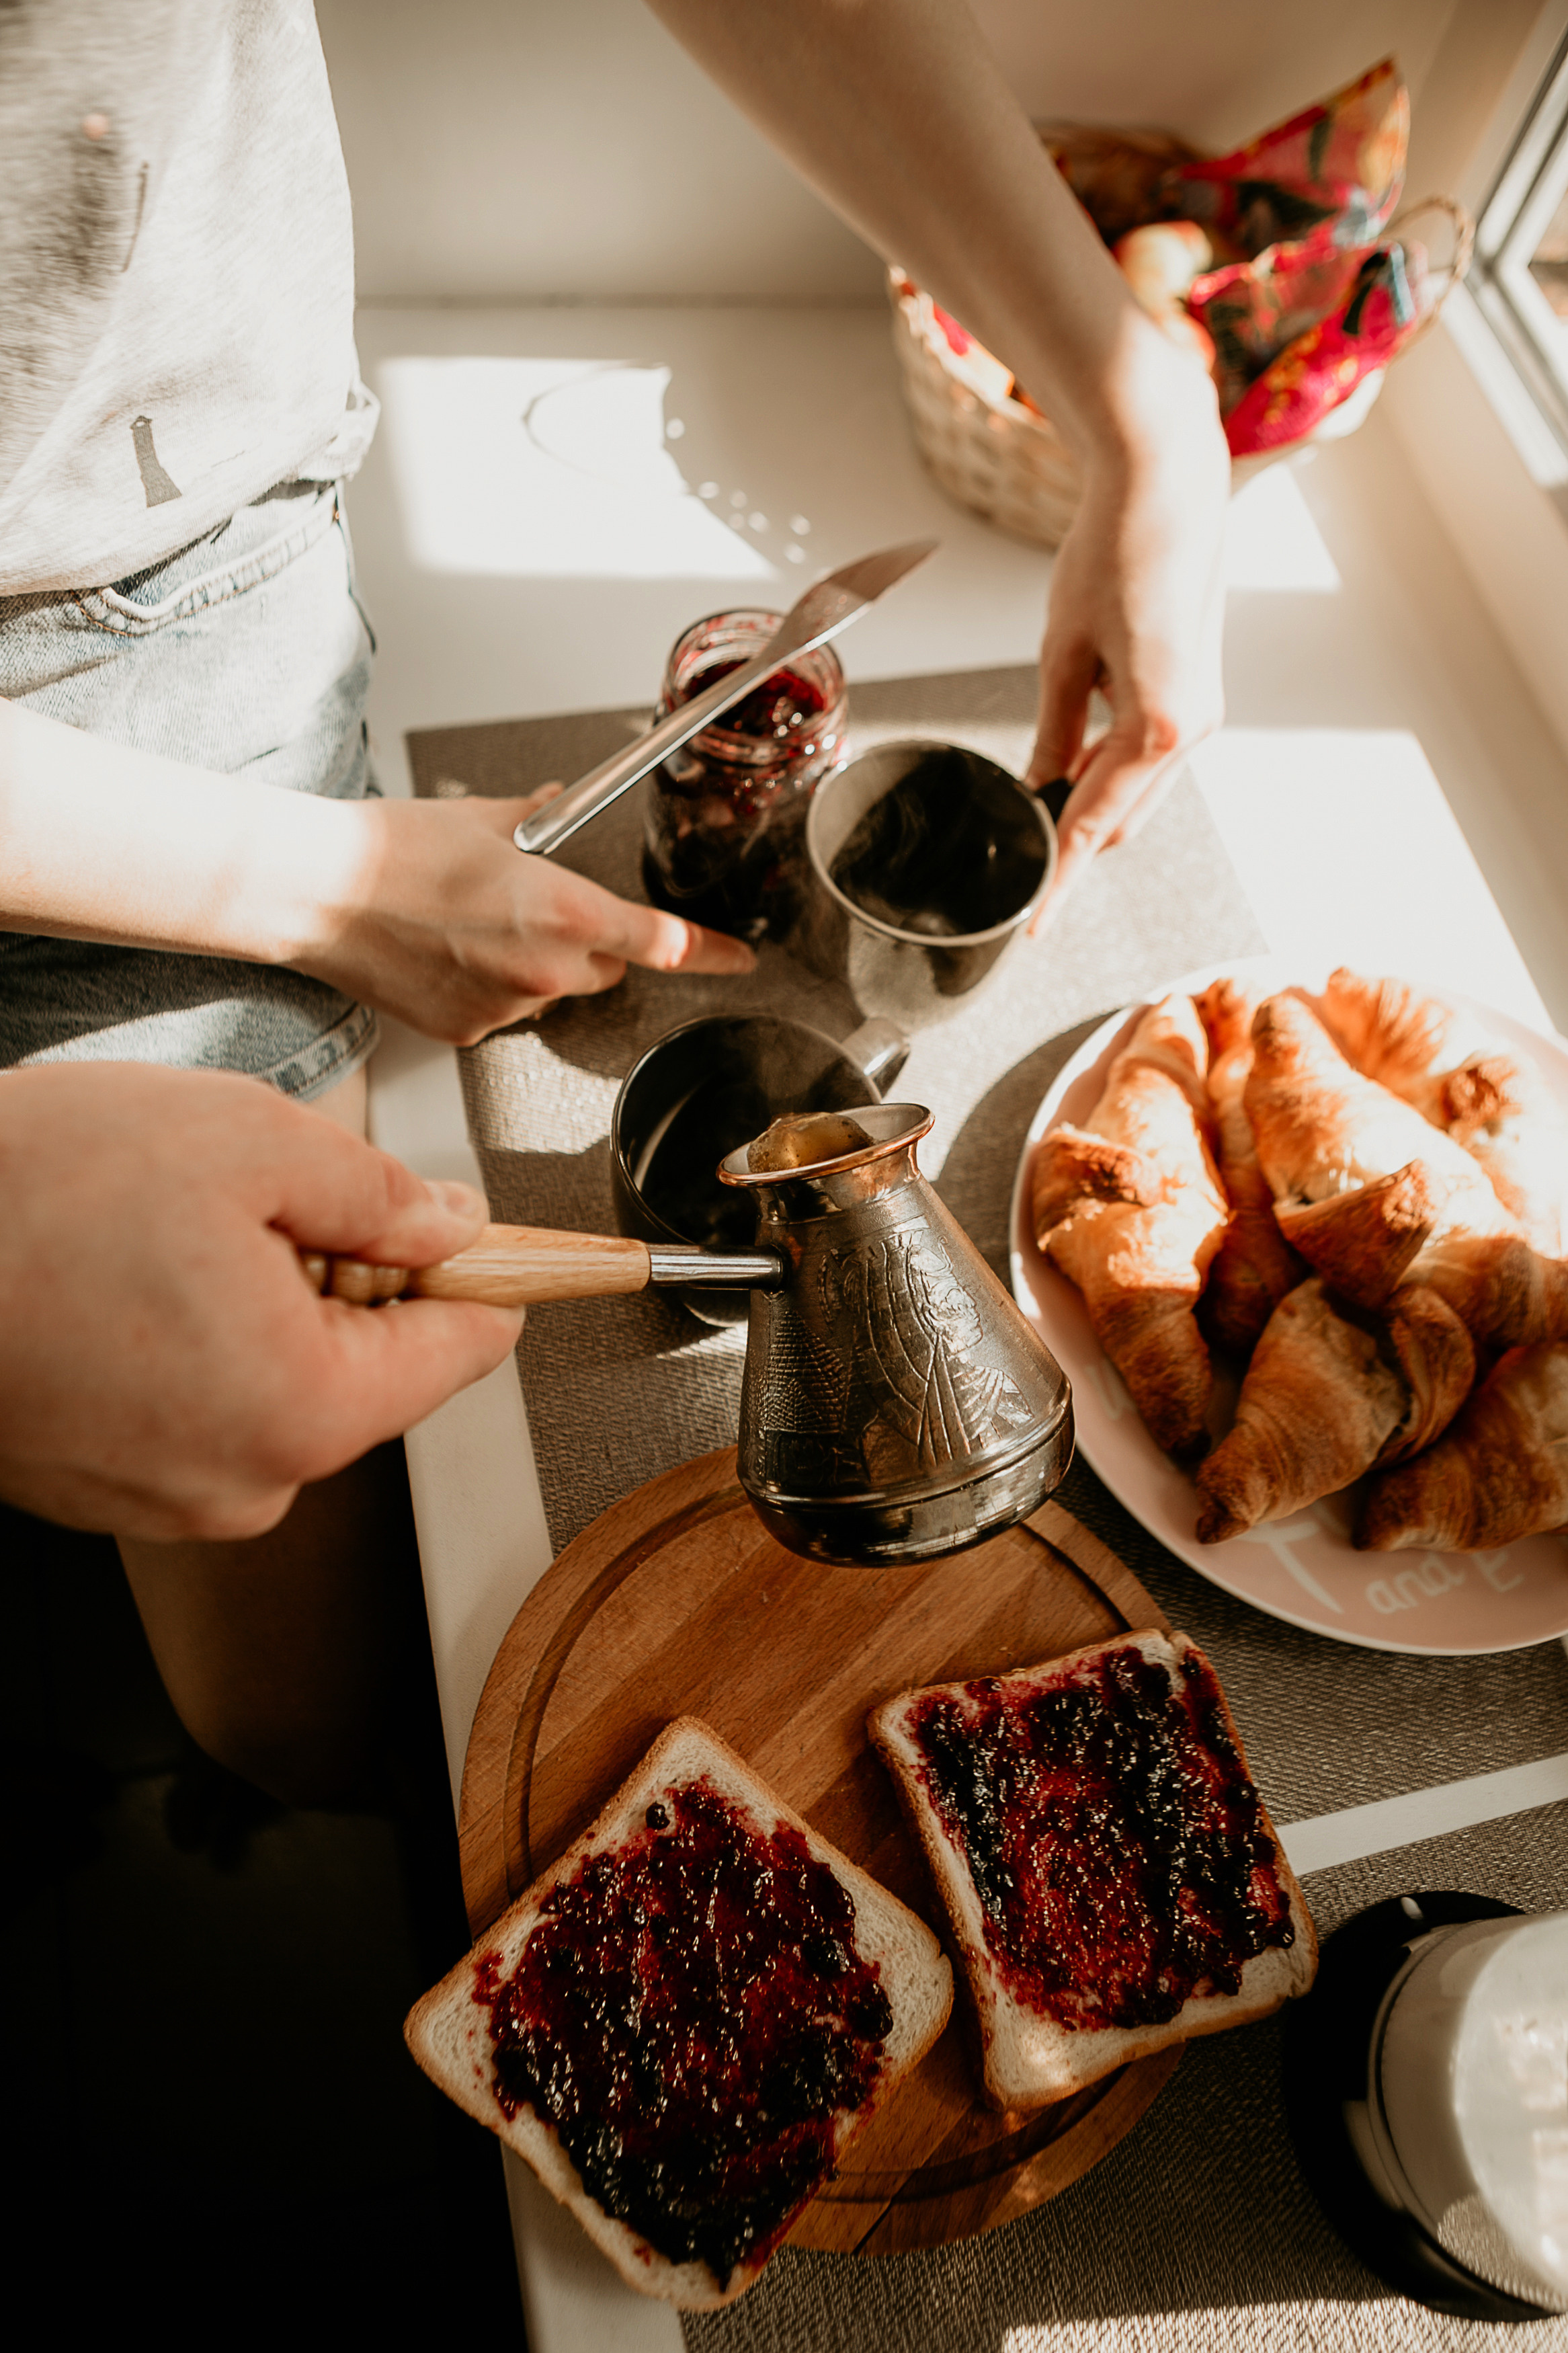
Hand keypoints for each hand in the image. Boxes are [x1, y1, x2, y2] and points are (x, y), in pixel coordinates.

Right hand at [0, 1064, 522, 1539]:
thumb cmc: (27, 1195)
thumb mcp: (248, 1142)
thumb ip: (378, 1192)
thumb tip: (449, 1223)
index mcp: (306, 1411)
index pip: (466, 1352)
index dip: (476, 1270)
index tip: (459, 1220)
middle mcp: (246, 1485)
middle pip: (372, 1373)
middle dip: (347, 1282)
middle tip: (269, 1201)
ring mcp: (166, 1499)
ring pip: (281, 1387)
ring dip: (262, 1307)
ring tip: (173, 1236)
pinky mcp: (104, 1486)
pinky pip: (200, 1408)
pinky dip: (191, 1342)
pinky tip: (126, 1278)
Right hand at [290, 787, 754, 1044]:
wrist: (316, 893)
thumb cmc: (389, 850)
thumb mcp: (485, 818)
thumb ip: (539, 821)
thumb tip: (558, 804)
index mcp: (565, 911)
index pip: (665, 942)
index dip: (710, 952)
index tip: (739, 959)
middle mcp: (545, 969)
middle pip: (607, 968)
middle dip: (588, 942)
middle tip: (531, 905)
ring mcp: (506, 1007)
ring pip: (553, 992)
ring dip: (534, 965)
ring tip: (471, 926)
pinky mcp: (467, 1032)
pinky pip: (504, 1011)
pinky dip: (489, 988)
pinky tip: (446, 954)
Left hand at [1027, 353, 1228, 917]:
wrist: (1169, 489)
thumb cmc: (1114, 553)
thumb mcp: (1063, 653)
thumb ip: (1054, 734)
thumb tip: (1040, 789)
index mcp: (1157, 726)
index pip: (1094, 827)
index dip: (1059, 881)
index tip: (1034, 927)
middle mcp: (1192, 730)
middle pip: (1120, 822)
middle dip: (1070, 845)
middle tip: (1015, 857)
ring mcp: (1202, 715)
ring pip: (1136, 794)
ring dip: (1091, 806)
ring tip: (1036, 805)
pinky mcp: (1198, 696)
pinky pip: (1149, 760)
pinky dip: (1110, 773)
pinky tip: (1073, 762)